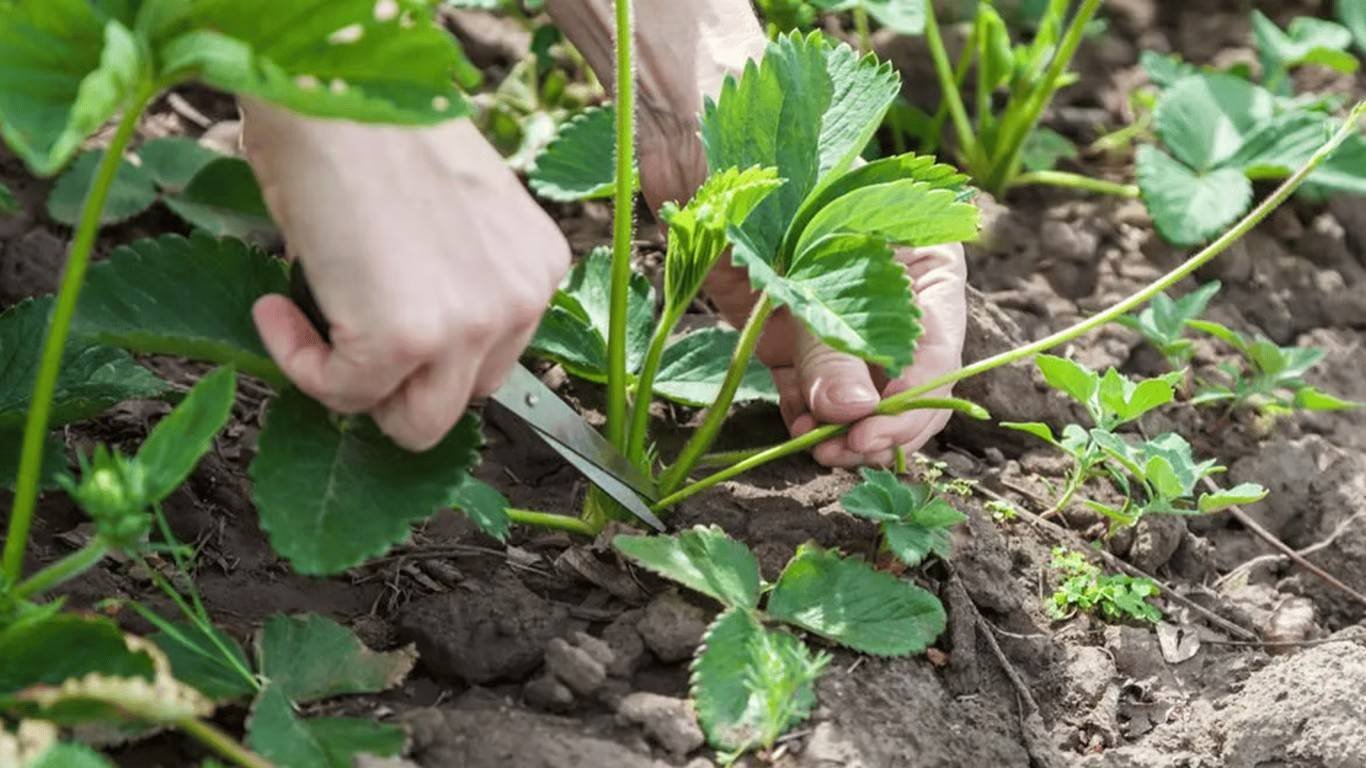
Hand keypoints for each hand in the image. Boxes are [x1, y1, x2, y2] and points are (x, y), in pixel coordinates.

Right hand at [241, 101, 569, 450]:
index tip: (375, 321)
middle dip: (401, 380)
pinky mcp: (407, 339)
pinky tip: (275, 309)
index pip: (492, 358)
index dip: (428, 354)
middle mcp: (520, 301)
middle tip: (344, 333)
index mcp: (536, 268)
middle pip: (463, 399)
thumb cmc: (374, 124)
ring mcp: (470, 324)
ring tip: (311, 319)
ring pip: (416, 422)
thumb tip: (403, 335)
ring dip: (357, 386)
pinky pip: (344, 395)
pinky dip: (300, 363)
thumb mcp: (444, 215)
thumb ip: (449, 278)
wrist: (335, 82)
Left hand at [549, 0, 968, 464]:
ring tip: (816, 450)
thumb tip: (853, 413)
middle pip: (904, 380)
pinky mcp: (785, 326)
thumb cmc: (769, 162)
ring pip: (856, 392)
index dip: (914, 402)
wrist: (693, 126)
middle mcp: (885, 292)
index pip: (939, 349)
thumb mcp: (806, 253)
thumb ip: (827, 335)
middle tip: (843, 455)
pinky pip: (807, 384)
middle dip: (879, 424)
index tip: (873, 436)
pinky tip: (794, 428)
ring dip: (841, 427)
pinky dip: (804, 412)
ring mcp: (834, 311)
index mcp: (922, 258)